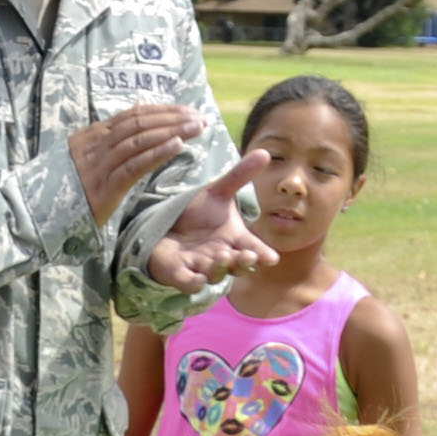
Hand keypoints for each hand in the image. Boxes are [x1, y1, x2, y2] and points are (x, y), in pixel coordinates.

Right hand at [70, 101, 205, 220]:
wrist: (42, 214)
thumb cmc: (71, 187)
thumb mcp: (90, 155)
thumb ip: (114, 132)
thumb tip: (140, 103)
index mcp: (93, 136)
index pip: (133, 115)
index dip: (163, 110)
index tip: (188, 111)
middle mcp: (96, 145)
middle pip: (139, 123)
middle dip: (172, 118)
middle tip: (199, 117)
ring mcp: (99, 165)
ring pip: (139, 140)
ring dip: (171, 131)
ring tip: (196, 128)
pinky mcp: (104, 187)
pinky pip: (134, 165)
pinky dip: (157, 153)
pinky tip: (177, 146)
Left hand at [141, 146, 278, 291]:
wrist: (165, 226)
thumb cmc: (196, 213)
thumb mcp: (217, 192)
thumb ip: (240, 175)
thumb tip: (265, 152)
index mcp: (234, 239)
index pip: (253, 248)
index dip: (262, 254)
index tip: (271, 257)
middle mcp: (221, 256)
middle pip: (238, 265)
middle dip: (244, 262)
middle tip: (248, 256)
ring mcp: (201, 267)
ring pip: (215, 274)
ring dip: (220, 268)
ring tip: (222, 256)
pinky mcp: (180, 274)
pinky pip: (188, 283)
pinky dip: (193, 283)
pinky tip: (197, 279)